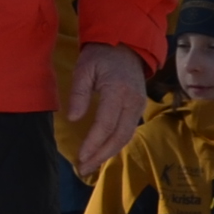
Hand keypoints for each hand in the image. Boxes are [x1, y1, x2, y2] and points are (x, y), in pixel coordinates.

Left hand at [67, 44, 152, 171]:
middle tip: (83, 168)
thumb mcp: (84, 68)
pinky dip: (115, 145)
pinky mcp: (139, 109)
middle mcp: (133, 101)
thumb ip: (79, 93)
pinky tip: (102, 152)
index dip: (93, 143)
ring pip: (125, 137)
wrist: (127, 46)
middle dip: (101, 155)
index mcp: (118, 90)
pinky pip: (128, 131)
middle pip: (119, 136)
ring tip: (90, 165)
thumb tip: (74, 118)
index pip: (106, 124)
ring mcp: (139, 106)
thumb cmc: (101, 56)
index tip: (80, 156)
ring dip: (108, 153)